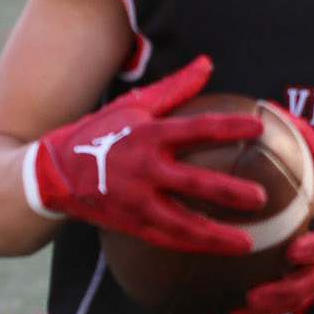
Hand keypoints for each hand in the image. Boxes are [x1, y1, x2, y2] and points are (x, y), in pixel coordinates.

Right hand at [25, 55, 266, 255]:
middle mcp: (143, 169)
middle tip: (261, 198)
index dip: (229, 127)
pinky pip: (167, 239)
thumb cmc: (99, 133)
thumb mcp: (134, 104)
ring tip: (248, 243)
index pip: (196, 128)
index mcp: (147, 135)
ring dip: (216, 236)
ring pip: (183, 223)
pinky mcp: (130, 224)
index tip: (260, 127)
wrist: (52, 173)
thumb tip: (208, 63)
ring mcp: (136, 201)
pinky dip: (193, 246)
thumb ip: (175, 87)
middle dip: (230, 192)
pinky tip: (217, 250)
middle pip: (194, 183)